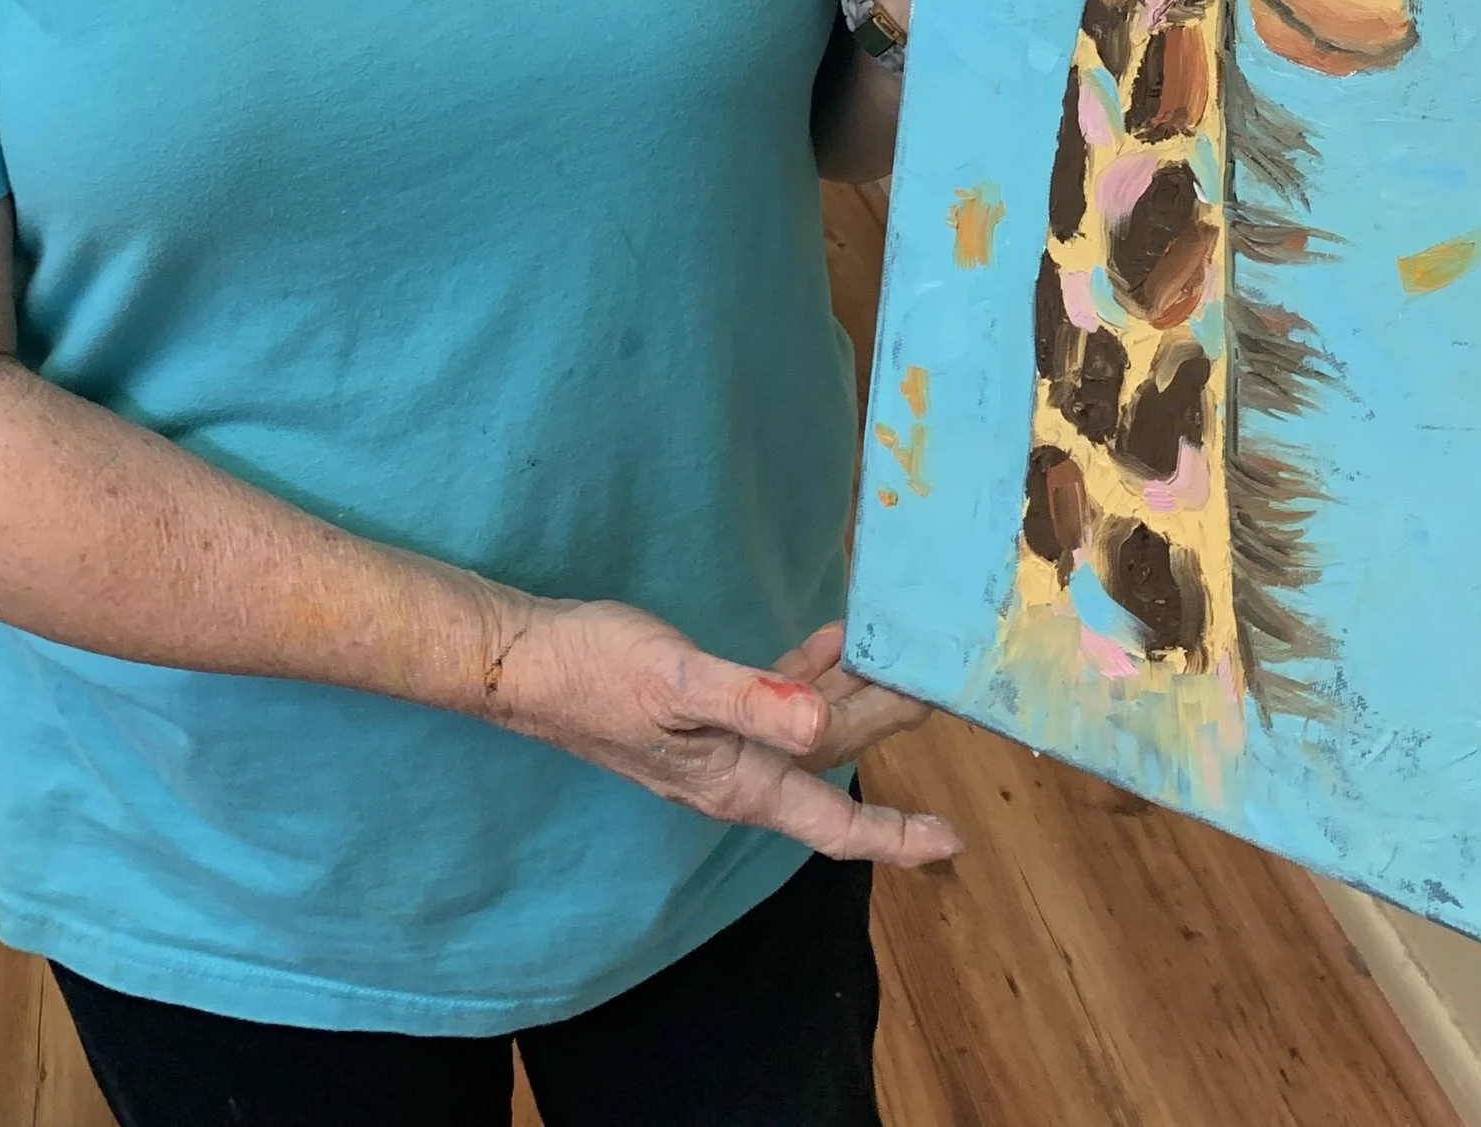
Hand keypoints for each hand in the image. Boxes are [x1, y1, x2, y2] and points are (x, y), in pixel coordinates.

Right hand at [486, 597, 959, 867]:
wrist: (528, 663)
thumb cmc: (598, 674)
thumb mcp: (676, 685)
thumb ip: (752, 701)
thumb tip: (818, 724)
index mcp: (739, 781)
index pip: (834, 822)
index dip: (896, 836)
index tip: (952, 842)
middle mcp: (740, 772)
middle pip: (835, 756)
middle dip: (891, 724)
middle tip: (948, 686)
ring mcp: (724, 741)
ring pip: (812, 724)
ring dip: (859, 692)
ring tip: (909, 656)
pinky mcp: (707, 707)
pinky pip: (778, 696)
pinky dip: (812, 669)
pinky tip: (837, 638)